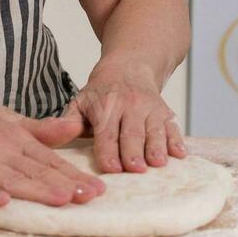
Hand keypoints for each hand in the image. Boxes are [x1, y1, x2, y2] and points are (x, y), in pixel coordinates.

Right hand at [0, 95, 105, 207]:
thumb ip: (41, 129)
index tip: (98, 188)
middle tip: (90, 197)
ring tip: (60, 199)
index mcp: (14, 137)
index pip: (49, 160)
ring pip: (9, 177)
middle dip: (64, 184)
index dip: (74, 175)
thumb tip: (74, 126)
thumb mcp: (8, 120)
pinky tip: (1, 202)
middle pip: (35, 170)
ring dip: (35, 189)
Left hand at [61, 63, 185, 173]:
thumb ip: (69, 120)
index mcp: (105, 107)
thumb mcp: (80, 101)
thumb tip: (57, 132)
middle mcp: (129, 106)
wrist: (130, 66)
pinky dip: (177, 140)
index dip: (108, 151)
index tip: (110, 168)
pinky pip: (173, 127)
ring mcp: (150, 109)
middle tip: (135, 169)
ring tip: (158, 164)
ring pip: (154, 130)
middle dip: (133, 151)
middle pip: (131, 133)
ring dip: (157, 147)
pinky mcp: (166, 112)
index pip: (106, 132)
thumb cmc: (101, 92)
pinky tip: (180, 154)